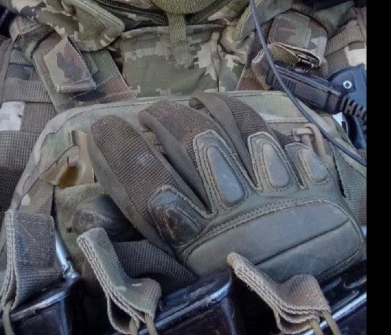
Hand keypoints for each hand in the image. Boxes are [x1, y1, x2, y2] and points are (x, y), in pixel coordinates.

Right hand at [87, 92, 363, 280]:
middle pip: (184, 144)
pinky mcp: (297, 178)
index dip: (114, 150)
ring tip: (178, 106)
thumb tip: (89, 219)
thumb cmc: (227, 278)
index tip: (100, 129)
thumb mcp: (175, 274)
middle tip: (145, 116)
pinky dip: (232, 111)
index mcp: (191, 241)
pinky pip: (260, 129)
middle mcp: (227, 210)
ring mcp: (265, 190)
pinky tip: (215, 106)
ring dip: (192, 110)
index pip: (141, 184)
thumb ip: (131, 247)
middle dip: (158, 119)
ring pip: (221, 129)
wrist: (300, 285)